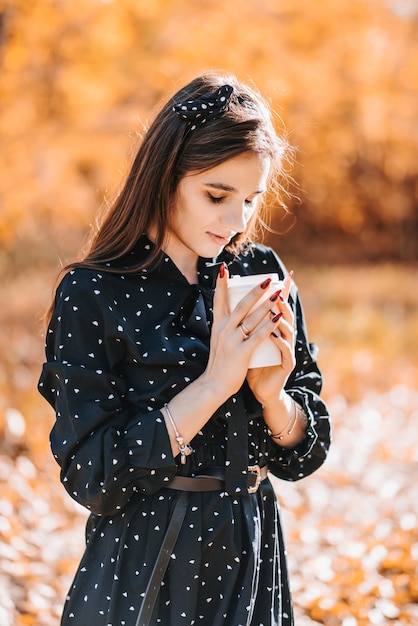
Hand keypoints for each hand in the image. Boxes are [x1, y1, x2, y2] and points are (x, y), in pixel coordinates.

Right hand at [202, 265, 283, 400]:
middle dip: (255, 291)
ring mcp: (232, 341)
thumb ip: (225, 326)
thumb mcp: (217, 339)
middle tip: (267, 279)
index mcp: (217, 325)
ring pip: (251, 318)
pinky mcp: (241, 352)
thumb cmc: (220, 362)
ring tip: (278, 293)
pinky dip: (268, 326)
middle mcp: (223, 330)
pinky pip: (257, 336)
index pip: (218, 299)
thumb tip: (233, 311)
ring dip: (266, 304)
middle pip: (240, 305)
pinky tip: (277, 318)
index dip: (221, 284)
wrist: (214, 384)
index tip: (223, 268)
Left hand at [246, 273, 295, 405]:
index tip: (285, 275)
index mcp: (273, 330)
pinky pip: (284, 350)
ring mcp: (286, 350)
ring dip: (282, 317)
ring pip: (287, 330)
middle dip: (281, 300)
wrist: (260, 390)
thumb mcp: (246, 341)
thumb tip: (229, 304)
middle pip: (284, 314)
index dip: (284, 292)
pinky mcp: (287, 364)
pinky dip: (280, 341)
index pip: (278, 307)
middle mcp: (282, 337)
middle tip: (275, 288)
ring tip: (276, 306)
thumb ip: (243, 325)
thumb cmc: (252, 364)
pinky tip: (274, 334)